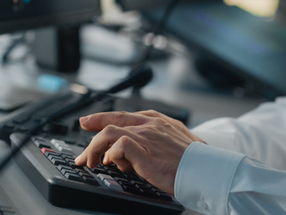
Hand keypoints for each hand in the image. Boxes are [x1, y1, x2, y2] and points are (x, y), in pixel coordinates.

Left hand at [74, 110, 205, 194]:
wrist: (204, 170)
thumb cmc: (193, 162)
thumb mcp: (174, 144)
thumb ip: (156, 144)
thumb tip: (134, 157)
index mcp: (159, 121)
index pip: (126, 115)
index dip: (106, 117)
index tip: (92, 121)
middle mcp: (151, 124)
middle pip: (114, 118)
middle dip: (94, 122)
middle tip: (82, 128)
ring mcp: (147, 135)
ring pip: (110, 132)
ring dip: (95, 146)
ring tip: (90, 160)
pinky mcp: (143, 149)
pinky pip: (118, 145)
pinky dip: (110, 154)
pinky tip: (110, 163)